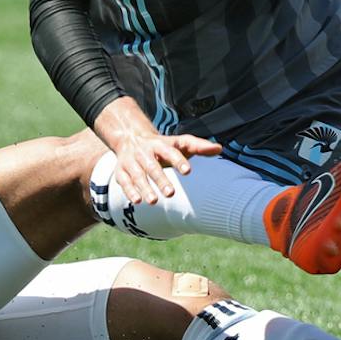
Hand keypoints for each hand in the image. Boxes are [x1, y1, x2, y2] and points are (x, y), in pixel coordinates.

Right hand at [105, 130, 223, 203]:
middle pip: (153, 166)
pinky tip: (137, 201)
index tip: (188, 171)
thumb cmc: (163, 146)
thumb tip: (219, 148)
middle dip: (161, 180)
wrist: (130, 138)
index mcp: (161, 144)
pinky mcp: (121, 171)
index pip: (171, 151)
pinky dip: (130, 191)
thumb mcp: (179, 143)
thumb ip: (198, 146)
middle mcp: (145, 152)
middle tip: (171, 193)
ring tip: (153, 201)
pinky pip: (124, 181)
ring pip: (138, 175)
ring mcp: (132, 162)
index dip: (179, 161)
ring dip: (145, 188)